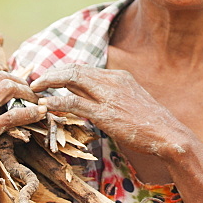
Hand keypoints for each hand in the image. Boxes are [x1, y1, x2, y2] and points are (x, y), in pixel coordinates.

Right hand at [0, 68, 46, 202]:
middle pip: (1, 79)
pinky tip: (39, 114)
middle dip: (21, 83)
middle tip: (32, 93)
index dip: (8, 79)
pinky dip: (30, 113)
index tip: (18, 87)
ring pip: (9, 89)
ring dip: (27, 94)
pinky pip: (14, 115)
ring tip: (37, 103)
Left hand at [30, 65, 192, 160]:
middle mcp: (112, 80)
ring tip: (34, 88)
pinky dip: (56, 101)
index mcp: (119, 76)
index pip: (84, 68)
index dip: (63, 71)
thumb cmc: (150, 124)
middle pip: (74, 69)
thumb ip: (112, 97)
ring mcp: (108, 96)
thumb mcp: (131, 102)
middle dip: (51, 73)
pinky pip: (74, 102)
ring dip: (49, 82)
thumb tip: (92, 100)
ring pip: (71, 79)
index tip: (49, 78)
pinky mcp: (105, 113)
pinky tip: (46, 105)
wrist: (168, 134)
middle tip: (34, 81)